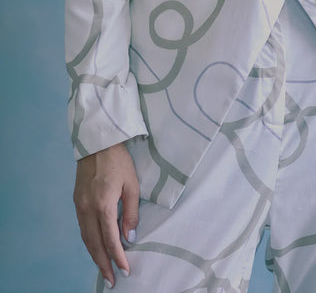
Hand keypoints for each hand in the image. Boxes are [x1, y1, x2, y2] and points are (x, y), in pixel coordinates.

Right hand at [73, 142, 139, 288]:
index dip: (118, 257)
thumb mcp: (132, 184)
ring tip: (104, 269)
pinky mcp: (76, 201)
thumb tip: (130, 236)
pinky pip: (82, 228)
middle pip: (94, 244)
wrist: (97, 143)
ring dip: (95, 256)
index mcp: (103, 204)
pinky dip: (89, 242)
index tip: (125, 270)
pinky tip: (95, 248)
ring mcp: (79, 206)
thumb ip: (131, 212)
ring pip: (85, 238)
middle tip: (111, 280)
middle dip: (104, 264)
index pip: (110, 239)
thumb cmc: (119, 161)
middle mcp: (87, 208)